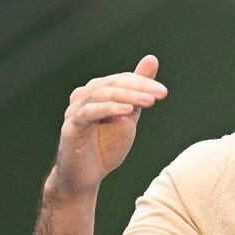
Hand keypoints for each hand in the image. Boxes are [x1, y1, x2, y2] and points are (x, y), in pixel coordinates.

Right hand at [49, 54, 166, 198]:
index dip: (143, 83)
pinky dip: (108, 109)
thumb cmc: (106, 144)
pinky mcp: (71, 127)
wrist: (87, 175)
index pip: (122, 79)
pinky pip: (88, 113)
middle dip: (139, 87)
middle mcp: (83, 97)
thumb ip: (139, 90)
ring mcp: (74, 111)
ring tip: (149, 101)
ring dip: (127, 96)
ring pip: (101, 95)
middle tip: (161, 93)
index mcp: (97, 91)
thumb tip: (151, 58)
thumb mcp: (129, 114)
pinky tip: (127, 111)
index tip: (164, 92)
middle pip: (112, 84)